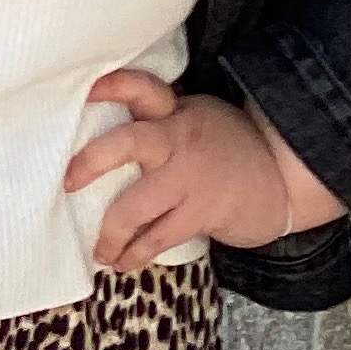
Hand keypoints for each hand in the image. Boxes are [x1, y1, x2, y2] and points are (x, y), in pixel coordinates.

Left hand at [66, 71, 344, 268]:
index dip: (114, 87)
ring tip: (100, 251)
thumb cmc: (225, 147)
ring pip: (135, 206)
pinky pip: (158, 237)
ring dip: (110, 233)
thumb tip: (96, 128)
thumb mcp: (195, 118)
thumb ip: (158, 120)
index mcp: (174, 113)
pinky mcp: (202, 212)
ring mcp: (190, 178)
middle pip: (127, 144)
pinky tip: (123, 263)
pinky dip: (136, 254)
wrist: (283, 177)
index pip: (143, 90)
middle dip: (92, 162)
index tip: (88, 90)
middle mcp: (178, 140)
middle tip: (68, 181)